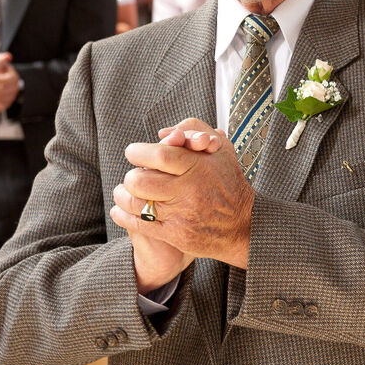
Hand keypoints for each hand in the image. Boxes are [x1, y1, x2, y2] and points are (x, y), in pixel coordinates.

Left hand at [111, 118, 253, 271]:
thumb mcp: (220, 149)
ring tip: (125, 191)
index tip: (134, 152)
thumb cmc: (228, 182)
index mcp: (198, 166)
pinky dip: (123, 215)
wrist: (243, 224)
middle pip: (140, 180)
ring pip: (135, 203)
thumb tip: (163, 133)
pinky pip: (138, 223)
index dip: (138, 152)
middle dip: (131, 176)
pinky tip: (121, 209)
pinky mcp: (175, 234)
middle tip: (135, 176)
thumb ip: (194, 129)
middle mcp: (189, 190)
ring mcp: (181, 214)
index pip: (158, 154)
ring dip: (123, 195)